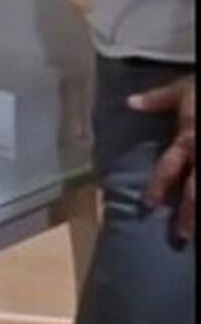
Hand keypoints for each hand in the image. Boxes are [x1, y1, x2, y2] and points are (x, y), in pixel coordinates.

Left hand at [129, 75, 194, 242]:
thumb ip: (157, 100)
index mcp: (189, 137)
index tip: (148, 204)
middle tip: (179, 235)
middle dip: (187, 213)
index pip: (171, 165)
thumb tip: (129, 103)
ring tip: (195, 234)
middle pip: (195, 189)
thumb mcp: (182, 88)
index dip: (159, 185)